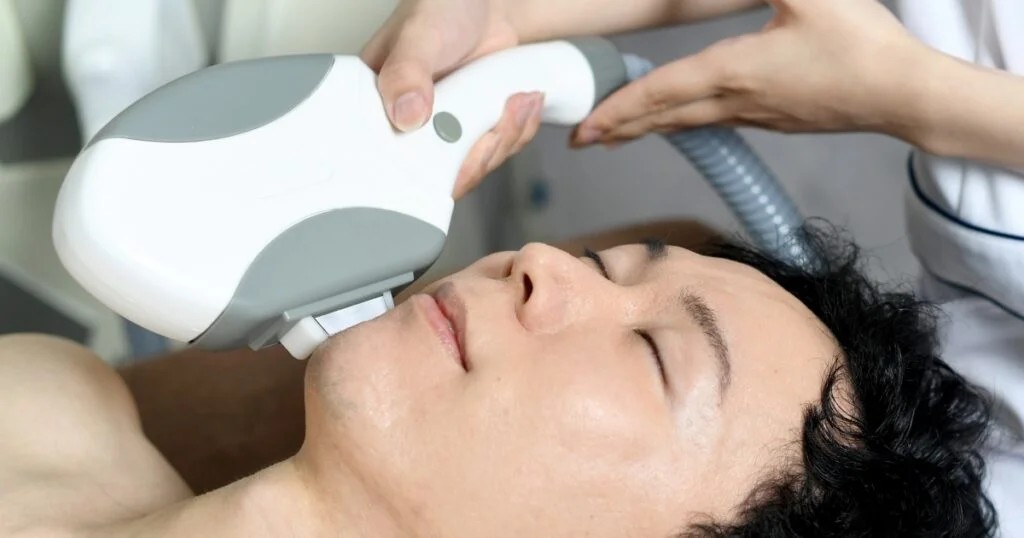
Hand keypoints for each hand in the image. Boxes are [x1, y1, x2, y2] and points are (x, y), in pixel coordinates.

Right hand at [362, 0, 543, 197]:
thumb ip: (406, 73)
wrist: (488, 7)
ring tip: (513, 99)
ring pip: (475, 167)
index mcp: (379, 108)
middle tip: (493, 123)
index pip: (388, 163)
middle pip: (438, 176)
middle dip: (475, 154)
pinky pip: (501, 151)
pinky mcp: (477, 134)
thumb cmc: (442, 10)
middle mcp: (410, 128)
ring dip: (504, 138)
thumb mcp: (418, 35)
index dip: (420, 173)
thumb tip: (405, 116)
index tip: (451, 154)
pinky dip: (519, 130)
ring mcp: (447, 134)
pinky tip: (522, 101)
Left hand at [573, 0, 929, 145]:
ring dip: (647, 129)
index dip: (618, 110)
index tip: (585, 127)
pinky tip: (679, 122)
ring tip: (616, 136)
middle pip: (664, 118)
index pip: (660, 94)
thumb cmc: (860, 44)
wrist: (902, 94)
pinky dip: (681, 124)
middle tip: (581, 142)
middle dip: (619, 129)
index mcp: (733, 72)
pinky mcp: (774, 121)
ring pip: (686, 125)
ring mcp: (754, 116)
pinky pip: (713, 124)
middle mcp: (735, 101)